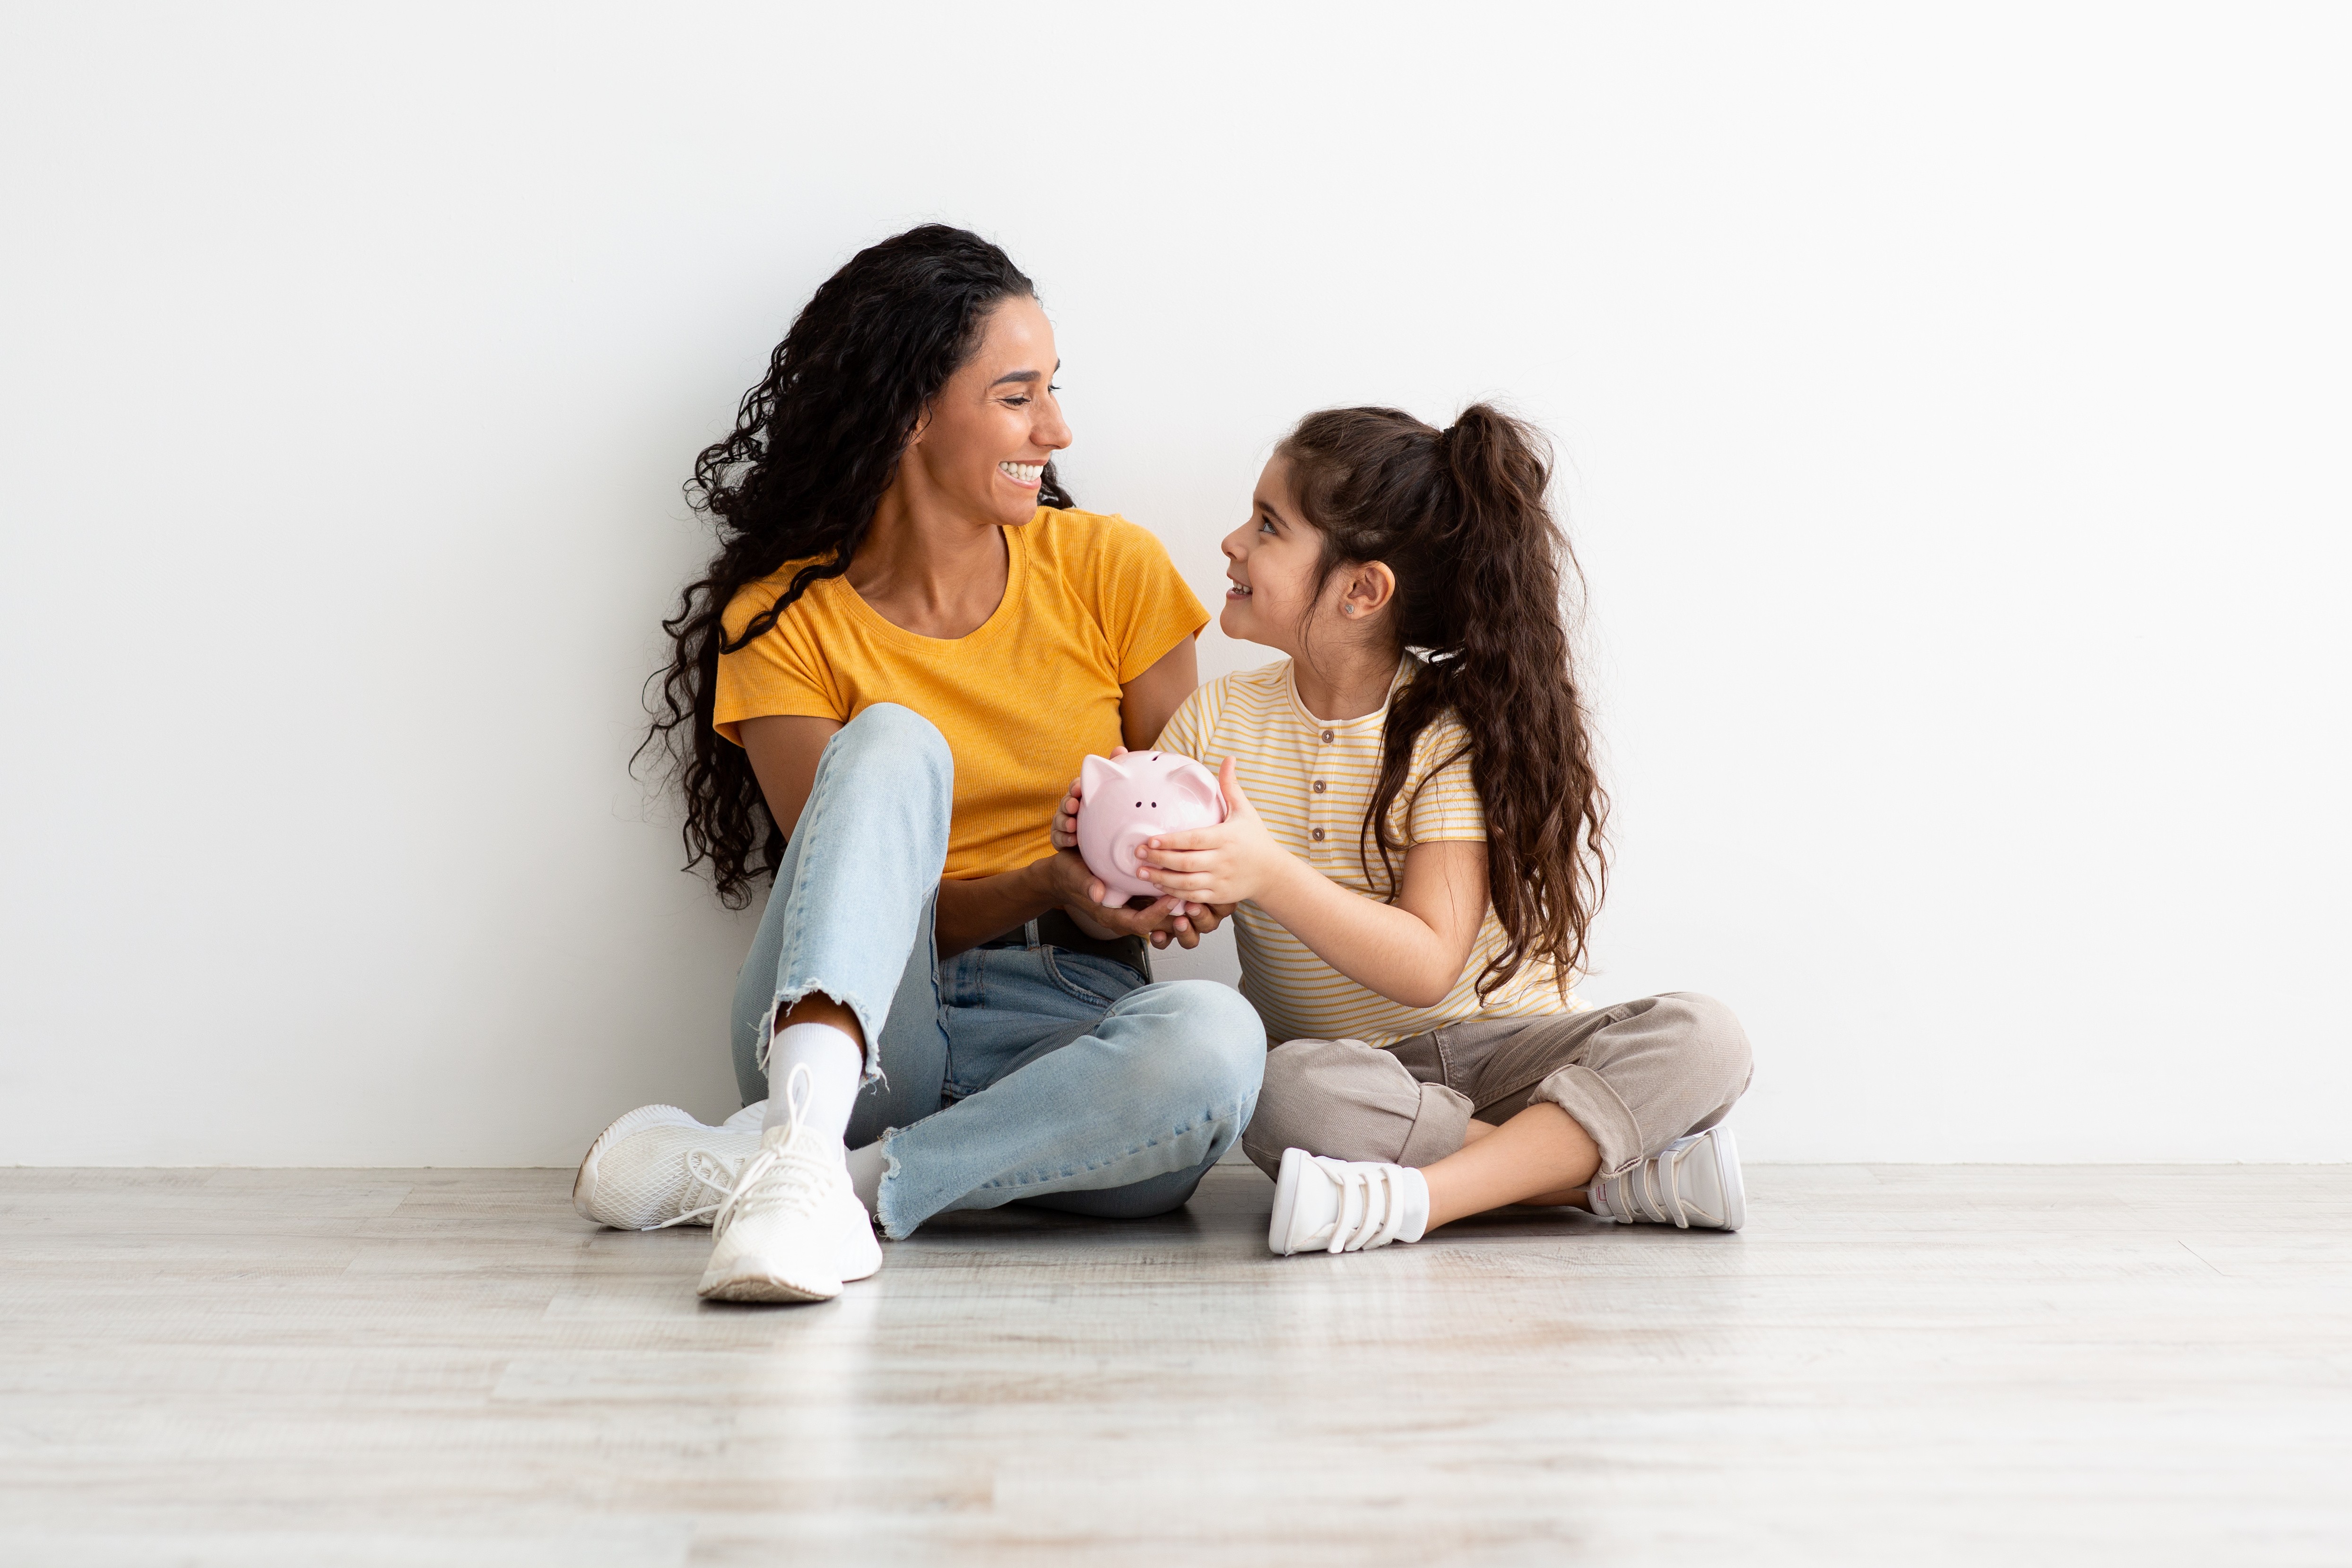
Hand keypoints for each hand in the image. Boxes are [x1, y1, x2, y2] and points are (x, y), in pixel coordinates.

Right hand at [1038, 847, 1189, 945]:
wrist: (1063, 876)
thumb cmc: (1069, 876)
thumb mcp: (1075, 877)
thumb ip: (1087, 885)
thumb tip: (1097, 892)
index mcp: (1113, 917)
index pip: (1141, 922)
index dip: (1158, 912)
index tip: (1172, 897)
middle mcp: (1126, 917)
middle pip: (1159, 925)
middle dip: (1178, 916)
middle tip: (1195, 901)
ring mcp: (1133, 909)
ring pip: (1164, 919)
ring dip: (1181, 910)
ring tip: (1197, 896)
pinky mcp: (1138, 900)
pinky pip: (1161, 906)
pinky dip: (1175, 900)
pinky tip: (1187, 887)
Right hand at [1049, 745, 1124, 850]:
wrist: (1095, 851)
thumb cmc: (1105, 822)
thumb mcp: (1112, 800)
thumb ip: (1115, 777)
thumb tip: (1120, 748)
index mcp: (1084, 797)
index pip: (1077, 787)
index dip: (1076, 787)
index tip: (1079, 789)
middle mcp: (1072, 809)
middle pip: (1066, 801)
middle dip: (1068, 802)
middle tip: (1074, 806)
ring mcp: (1065, 824)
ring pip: (1059, 819)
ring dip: (1064, 821)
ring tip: (1072, 825)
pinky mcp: (1061, 840)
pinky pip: (1058, 838)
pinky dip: (1063, 838)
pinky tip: (1071, 840)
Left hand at [1133, 757, 1292, 907]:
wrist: (1272, 872)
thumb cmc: (1255, 838)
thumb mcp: (1245, 811)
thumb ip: (1231, 786)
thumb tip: (1229, 758)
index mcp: (1226, 838)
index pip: (1194, 840)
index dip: (1171, 841)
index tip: (1149, 839)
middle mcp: (1223, 860)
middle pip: (1185, 862)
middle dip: (1159, 860)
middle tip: (1137, 853)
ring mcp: (1221, 880)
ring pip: (1186, 883)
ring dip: (1161, 879)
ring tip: (1140, 872)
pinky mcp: (1219, 895)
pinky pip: (1193, 896)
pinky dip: (1175, 893)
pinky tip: (1158, 886)